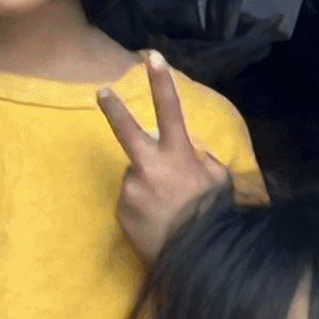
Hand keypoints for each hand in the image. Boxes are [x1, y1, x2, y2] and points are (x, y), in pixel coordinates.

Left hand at [96, 53, 233, 263]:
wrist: (194, 262)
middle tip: (102, 91)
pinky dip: (141, 204)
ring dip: (147, 183)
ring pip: (136, 174)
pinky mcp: (121, 211)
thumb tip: (186, 153)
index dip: (161, 83)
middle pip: (126, 131)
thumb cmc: (211, 218)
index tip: (152, 56)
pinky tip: (157, 219)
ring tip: (167, 208)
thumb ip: (199, 160)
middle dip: (114, 109)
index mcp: (178, 158)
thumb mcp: (216, 182)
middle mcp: (150, 170)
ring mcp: (132, 191)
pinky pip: (130, 198)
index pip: (170, 112)